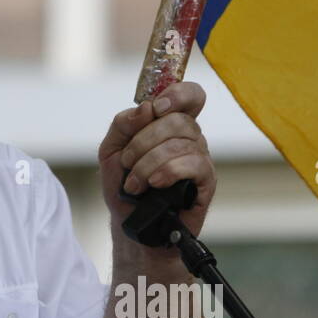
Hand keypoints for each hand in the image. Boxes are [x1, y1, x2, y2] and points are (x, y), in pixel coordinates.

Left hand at [98, 81, 215, 241]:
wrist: (129, 224)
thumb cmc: (122, 186)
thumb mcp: (111, 150)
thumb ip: (122, 124)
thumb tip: (146, 108)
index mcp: (169, 124)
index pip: (190, 95)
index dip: (178, 94)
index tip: (156, 108)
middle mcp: (190, 137)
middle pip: (178, 119)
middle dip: (144, 140)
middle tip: (127, 161)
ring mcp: (200, 158)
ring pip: (181, 143)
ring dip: (148, 162)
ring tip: (134, 183)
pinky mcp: (206, 181)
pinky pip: (194, 164)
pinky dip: (168, 171)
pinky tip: (155, 183)